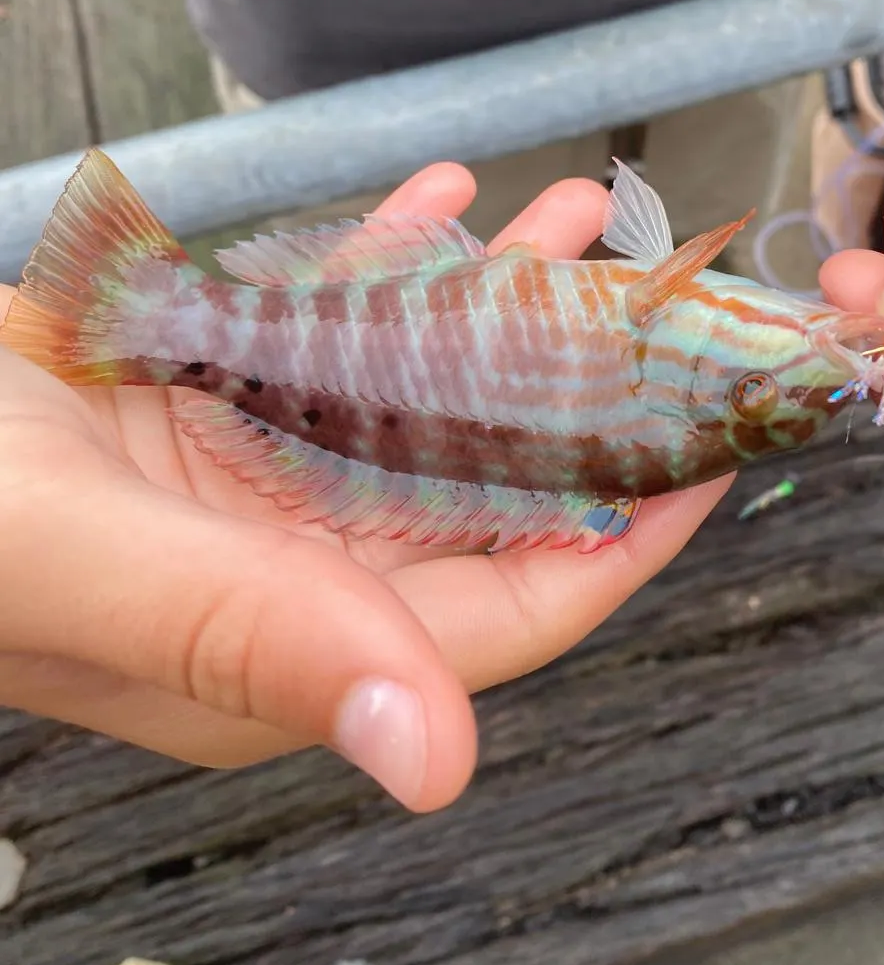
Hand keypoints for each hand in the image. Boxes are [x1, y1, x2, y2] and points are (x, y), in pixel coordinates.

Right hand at [0, 164, 728, 811]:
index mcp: (304, 649)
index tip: (715, 444)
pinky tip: (444, 201)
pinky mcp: (226, 421)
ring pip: (434, 400)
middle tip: (658, 290)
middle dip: (588, 389)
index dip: (633, 531)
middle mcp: (311, 582)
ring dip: (506, 303)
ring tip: (572, 212)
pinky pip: (342, 341)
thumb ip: (264, 641)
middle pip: (499, 492)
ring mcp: (272, 496)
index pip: (523, 605)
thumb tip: (435, 763)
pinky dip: (395, 272)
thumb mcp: (86, 560)